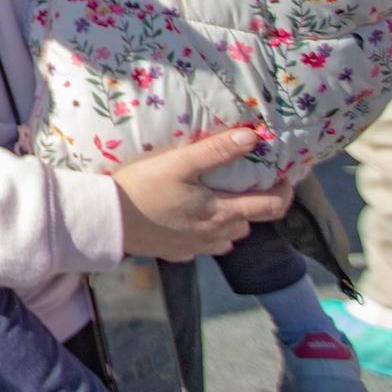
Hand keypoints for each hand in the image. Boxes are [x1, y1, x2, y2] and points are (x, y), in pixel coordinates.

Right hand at [111, 128, 293, 259]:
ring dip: (230, 224)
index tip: (285, 177)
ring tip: (216, 204)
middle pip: (249, 224)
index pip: (270, 207)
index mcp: (221, 213)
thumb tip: (252, 137)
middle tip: (243, 186)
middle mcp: (214, 235)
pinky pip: (201, 248)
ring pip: (227, 239)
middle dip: (252, 206)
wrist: (106, 219)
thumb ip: (215, 151)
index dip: (284, 192)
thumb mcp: (178, 163)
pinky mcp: (175, 254)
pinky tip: (188, 222)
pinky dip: (204, 236)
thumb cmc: (141, 187)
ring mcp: (195, 248)